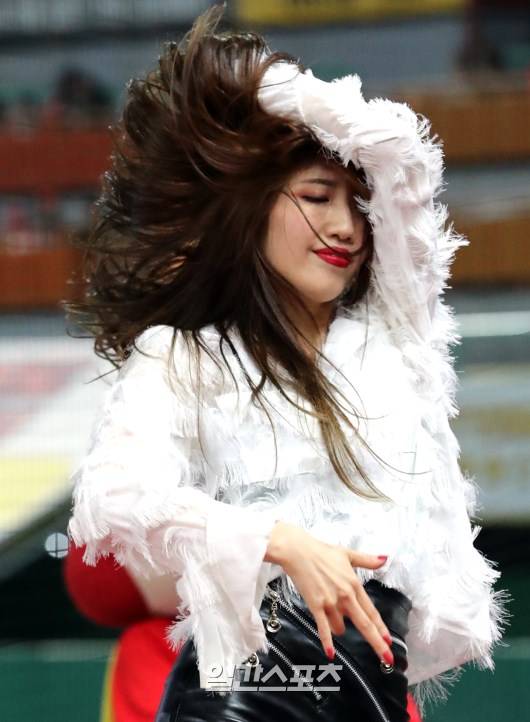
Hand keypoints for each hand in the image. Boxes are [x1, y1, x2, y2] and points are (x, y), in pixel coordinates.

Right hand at [264, 521, 392, 664]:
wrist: (298, 551)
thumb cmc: (321, 551)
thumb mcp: (347, 554)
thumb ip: (367, 560)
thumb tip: (384, 558)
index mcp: (354, 584)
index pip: (371, 611)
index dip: (381, 628)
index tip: (389, 641)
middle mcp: (345, 596)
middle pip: (364, 624)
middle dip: (377, 643)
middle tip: (387, 659)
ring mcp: (331, 602)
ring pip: (341, 628)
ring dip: (340, 629)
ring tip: (331, 616)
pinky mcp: (316, 606)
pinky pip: (323, 628)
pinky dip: (327, 642)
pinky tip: (330, 654)